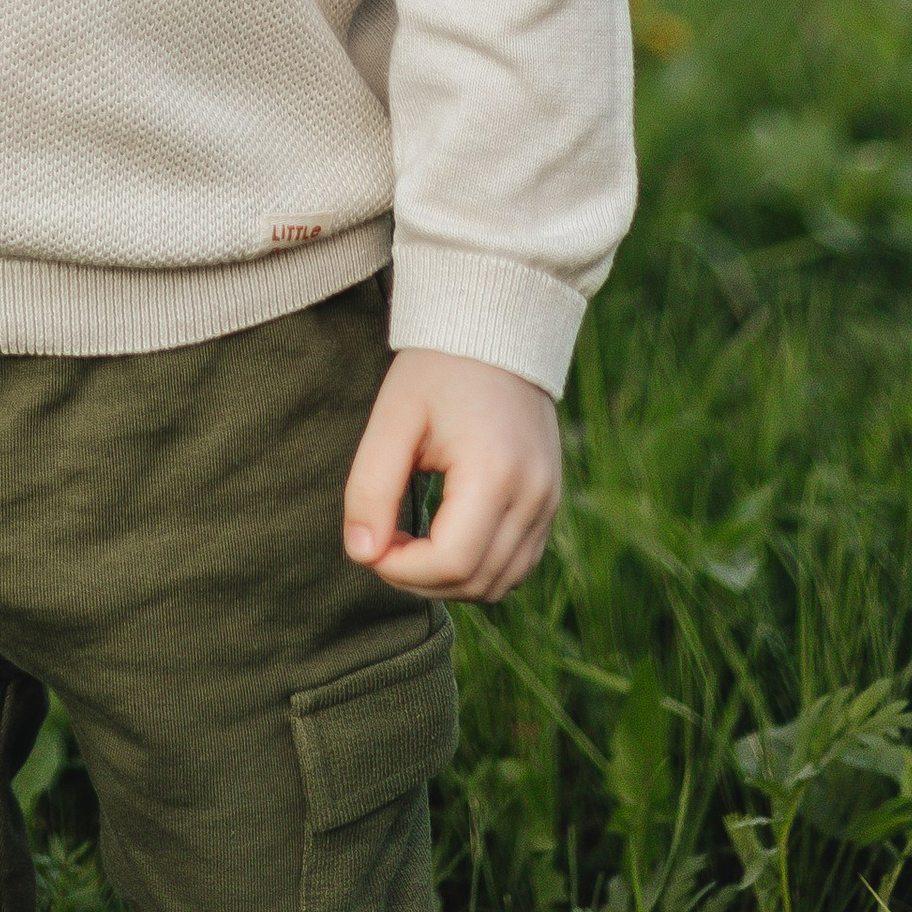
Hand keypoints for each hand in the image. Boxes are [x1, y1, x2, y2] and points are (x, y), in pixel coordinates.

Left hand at [340, 348, 560, 603]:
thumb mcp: (393, 418)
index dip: (402, 569)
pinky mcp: (549, 502)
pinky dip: (478, 569)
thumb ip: (371, 487)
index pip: (451, 561)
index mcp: (496, 473)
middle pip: (477, 581)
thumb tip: (362, 553)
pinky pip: (517, 564)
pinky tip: (443, 541)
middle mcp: (534, 496)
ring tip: (410, 543)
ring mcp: (548, 502)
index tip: (370, 544)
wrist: (494, 328)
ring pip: (500, 583)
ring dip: (449, 580)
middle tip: (382, 544)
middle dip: (420, 579)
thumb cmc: (437, 368)